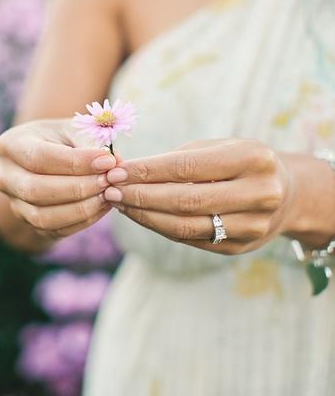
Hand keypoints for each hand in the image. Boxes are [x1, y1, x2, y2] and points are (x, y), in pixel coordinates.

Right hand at [0, 118, 120, 241]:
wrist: (49, 160)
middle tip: (109, 180)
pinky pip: (54, 230)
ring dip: (81, 208)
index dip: (76, 162)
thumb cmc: (63, 140)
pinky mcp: (29, 223)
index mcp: (11, 144)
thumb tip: (115, 163)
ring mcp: (14, 203)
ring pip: (42, 216)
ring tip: (108, 194)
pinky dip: (82, 221)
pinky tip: (103, 206)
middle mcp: (5, 176)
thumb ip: (91, 143)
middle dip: (78, 188)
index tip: (108, 161)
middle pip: (36, 189)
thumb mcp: (74, 130)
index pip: (40, 157)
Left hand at [103, 138, 295, 254]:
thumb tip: (125, 171)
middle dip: (141, 195)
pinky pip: (191, 239)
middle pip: (185, 200)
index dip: (148, 171)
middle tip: (110, 189)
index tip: (117, 171)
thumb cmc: (240, 162)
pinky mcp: (239, 248)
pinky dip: (159, 227)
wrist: (285, 194)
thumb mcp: (219, 148)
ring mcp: (252, 226)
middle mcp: (258, 194)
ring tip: (119, 203)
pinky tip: (139, 215)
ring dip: (145, 216)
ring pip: (185, 226)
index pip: (188, 167)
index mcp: (253, 159)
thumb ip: (178, 159)